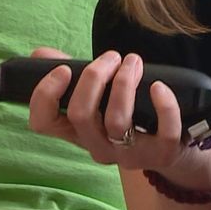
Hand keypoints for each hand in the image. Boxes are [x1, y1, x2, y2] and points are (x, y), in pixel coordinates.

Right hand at [28, 47, 210, 183]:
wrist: (170, 148)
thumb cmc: (127, 116)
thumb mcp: (98, 98)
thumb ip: (72, 75)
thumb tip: (41, 54)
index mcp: (77, 132)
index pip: (43, 123)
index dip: (45, 95)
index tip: (64, 69)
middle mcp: (98, 147)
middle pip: (81, 115)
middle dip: (94, 77)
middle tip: (112, 57)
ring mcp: (129, 155)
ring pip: (117, 121)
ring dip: (124, 83)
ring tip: (133, 62)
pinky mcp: (162, 154)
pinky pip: (164, 132)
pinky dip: (163, 106)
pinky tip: (159, 87)